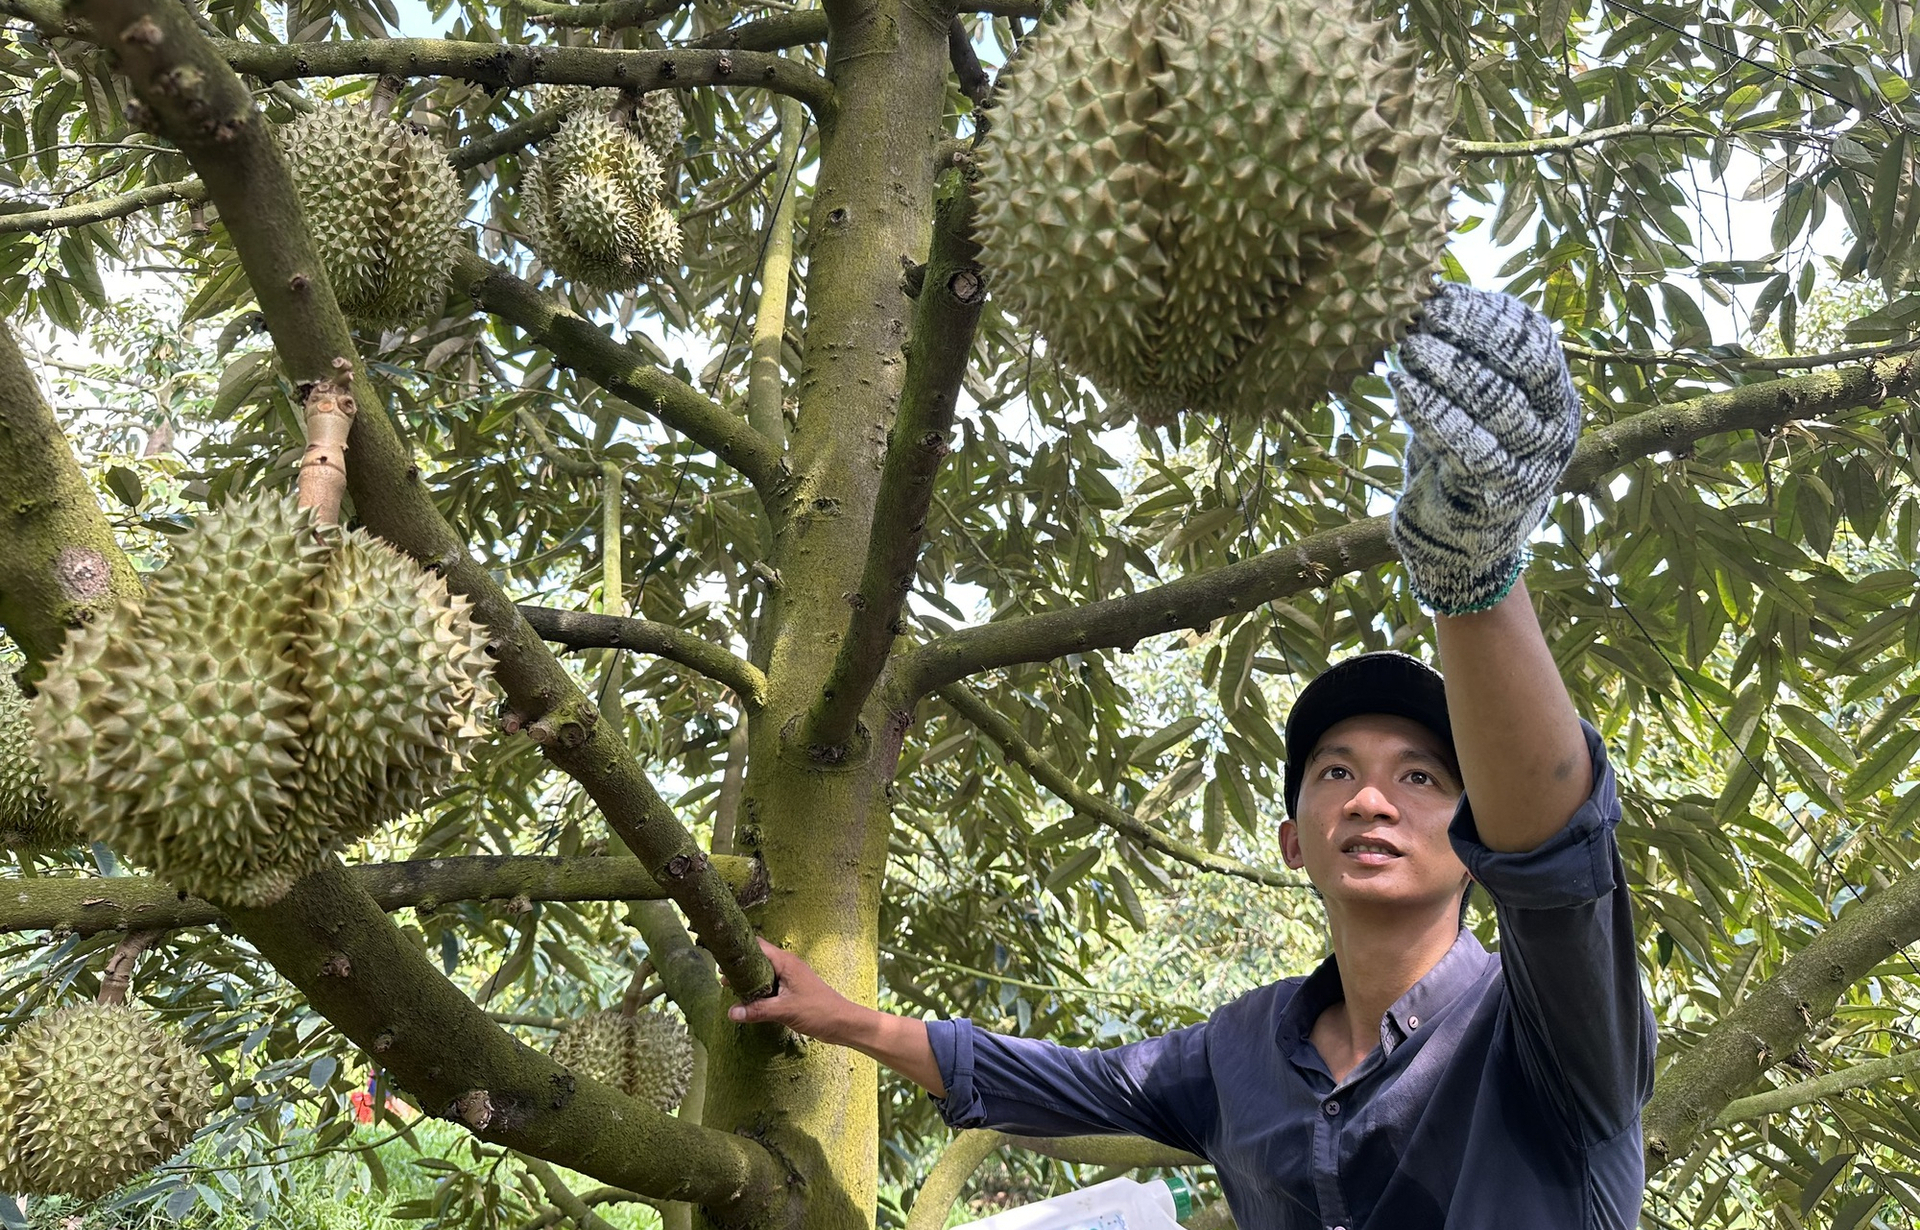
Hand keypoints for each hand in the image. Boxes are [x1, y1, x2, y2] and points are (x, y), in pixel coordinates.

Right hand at [727, 937, 861, 1042]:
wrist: (842, 1023)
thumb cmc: (819, 1011)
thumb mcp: (784, 1011)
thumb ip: (757, 1010)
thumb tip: (731, 1013)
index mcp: (786, 962)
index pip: (757, 946)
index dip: (739, 949)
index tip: (722, 957)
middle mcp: (787, 966)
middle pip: (758, 959)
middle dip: (740, 967)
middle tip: (722, 978)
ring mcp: (790, 977)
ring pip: (763, 972)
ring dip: (749, 980)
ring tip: (730, 989)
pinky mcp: (792, 990)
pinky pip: (770, 984)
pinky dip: (758, 990)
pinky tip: (749, 1000)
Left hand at [1388, 283, 1581, 614]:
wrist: (1460, 544)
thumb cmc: (1460, 459)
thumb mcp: (1470, 404)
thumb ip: (1464, 359)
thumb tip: (1427, 297)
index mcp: (1554, 394)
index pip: (1530, 339)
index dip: (1483, 313)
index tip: (1436, 295)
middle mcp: (1554, 426)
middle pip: (1516, 367)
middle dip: (1462, 336)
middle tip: (1414, 317)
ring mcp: (1532, 463)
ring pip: (1495, 404)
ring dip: (1445, 371)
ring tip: (1405, 346)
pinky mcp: (1499, 495)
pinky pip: (1467, 445)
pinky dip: (1431, 413)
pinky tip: (1403, 389)